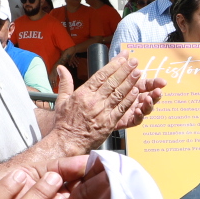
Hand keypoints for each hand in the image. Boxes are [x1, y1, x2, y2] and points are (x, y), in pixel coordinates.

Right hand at [48, 57, 162, 155]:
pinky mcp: (109, 123)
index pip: (101, 75)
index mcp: (83, 93)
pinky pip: (121, 109)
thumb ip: (65, 82)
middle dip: (125, 70)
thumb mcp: (61, 100)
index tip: (122, 57)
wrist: (67, 142)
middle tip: (134, 61)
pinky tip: (137, 91)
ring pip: (119, 94)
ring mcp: (102, 112)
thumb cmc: (64, 122)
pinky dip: (129, 99)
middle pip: (112, 82)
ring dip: (130, 82)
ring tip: (138, 72)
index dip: (113, 65)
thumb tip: (60, 68)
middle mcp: (93, 101)